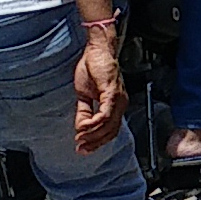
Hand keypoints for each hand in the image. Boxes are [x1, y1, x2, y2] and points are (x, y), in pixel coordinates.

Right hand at [71, 35, 125, 153]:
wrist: (96, 50)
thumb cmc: (93, 68)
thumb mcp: (84, 94)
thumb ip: (84, 111)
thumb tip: (80, 127)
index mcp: (116, 105)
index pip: (111, 130)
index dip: (97, 141)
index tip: (83, 148)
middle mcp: (121, 104)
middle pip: (111, 132)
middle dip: (95, 143)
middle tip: (80, 149)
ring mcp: (118, 99)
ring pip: (109, 126)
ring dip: (93, 135)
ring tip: (79, 140)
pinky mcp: (112, 93)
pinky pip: (105, 114)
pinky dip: (93, 123)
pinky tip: (83, 127)